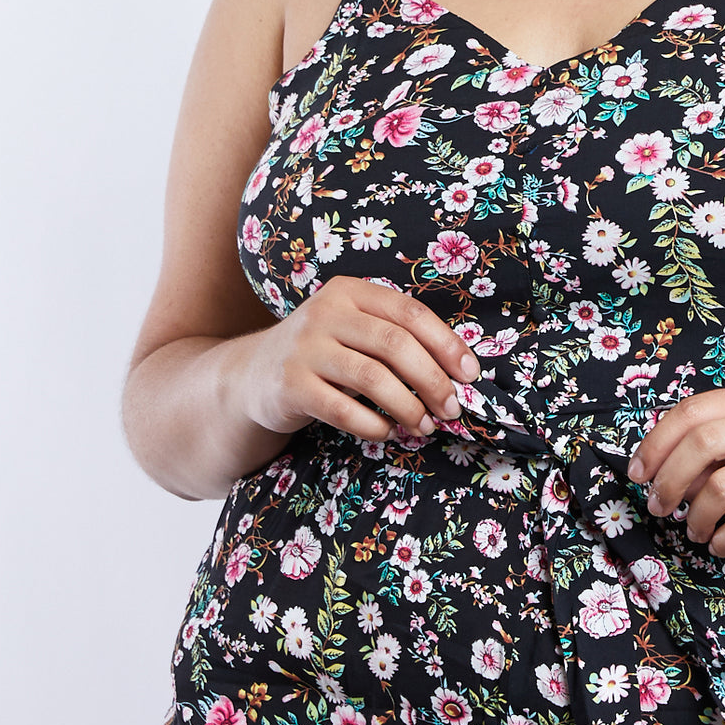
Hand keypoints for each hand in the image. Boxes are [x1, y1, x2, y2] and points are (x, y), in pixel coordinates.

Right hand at [235, 276, 480, 441]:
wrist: (253, 374)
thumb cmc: (324, 353)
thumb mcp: (354, 330)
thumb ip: (395, 339)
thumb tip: (457, 374)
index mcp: (351, 291)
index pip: (410, 313)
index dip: (446, 344)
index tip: (470, 374)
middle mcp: (326, 312)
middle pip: (395, 344)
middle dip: (432, 381)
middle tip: (452, 409)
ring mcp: (305, 347)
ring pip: (372, 377)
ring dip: (408, 408)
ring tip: (425, 427)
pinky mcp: (290, 384)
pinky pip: (343, 409)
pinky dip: (373, 425)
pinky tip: (388, 433)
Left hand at [626, 386, 724, 554]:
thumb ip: (717, 447)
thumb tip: (661, 474)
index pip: (691, 411)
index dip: (656, 443)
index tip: (638, 473)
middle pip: (700, 443)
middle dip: (669, 479)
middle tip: (659, 506)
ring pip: (721, 485)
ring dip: (695, 515)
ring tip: (693, 531)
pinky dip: (724, 537)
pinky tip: (719, 545)